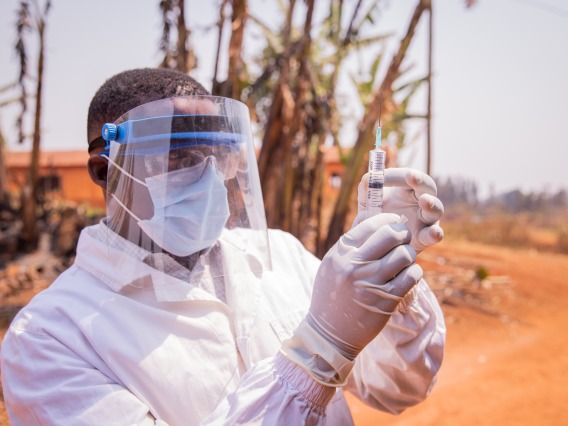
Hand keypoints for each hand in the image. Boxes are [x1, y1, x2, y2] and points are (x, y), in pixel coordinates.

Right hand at [307, 213, 421, 359]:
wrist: (329, 333)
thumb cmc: (332, 293)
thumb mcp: (333, 263)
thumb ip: (351, 241)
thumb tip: (372, 214)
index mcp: (340, 253)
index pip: (370, 224)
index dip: (388, 219)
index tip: (394, 222)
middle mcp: (355, 266)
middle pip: (391, 234)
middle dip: (403, 233)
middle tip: (403, 239)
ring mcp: (371, 284)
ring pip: (405, 254)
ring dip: (409, 254)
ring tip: (404, 260)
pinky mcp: (386, 301)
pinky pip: (412, 276)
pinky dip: (414, 272)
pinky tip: (407, 275)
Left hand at [356, 168, 443, 252]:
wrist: (377, 242)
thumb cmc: (375, 215)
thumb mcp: (368, 202)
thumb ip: (366, 190)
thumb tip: (366, 179)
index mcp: (408, 188)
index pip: (408, 176)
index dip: (397, 174)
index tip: (382, 176)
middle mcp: (421, 201)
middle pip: (428, 186)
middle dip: (420, 180)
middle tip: (411, 176)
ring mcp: (426, 219)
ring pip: (436, 209)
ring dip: (431, 204)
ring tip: (425, 201)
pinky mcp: (425, 237)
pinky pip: (433, 235)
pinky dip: (435, 234)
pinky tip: (434, 233)